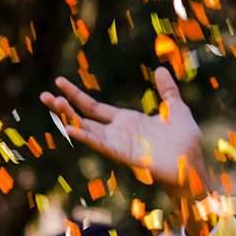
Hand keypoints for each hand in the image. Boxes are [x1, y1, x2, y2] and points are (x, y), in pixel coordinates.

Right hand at [41, 68, 224, 222]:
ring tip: (53, 103)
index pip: (93, 107)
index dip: (76, 95)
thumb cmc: (185, 141)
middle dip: (62, 105)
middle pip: (82, 116)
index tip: (59, 83)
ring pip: (85, 128)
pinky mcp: (121, 153)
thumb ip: (167, 91)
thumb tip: (161, 69)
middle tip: (44, 94)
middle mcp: (115, 132)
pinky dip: (84, 136)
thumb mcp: (176, 109)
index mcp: (125, 121)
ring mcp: (116, 143)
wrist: (192, 165)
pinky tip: (69, 129)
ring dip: (68, 117)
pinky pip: (99, 144)